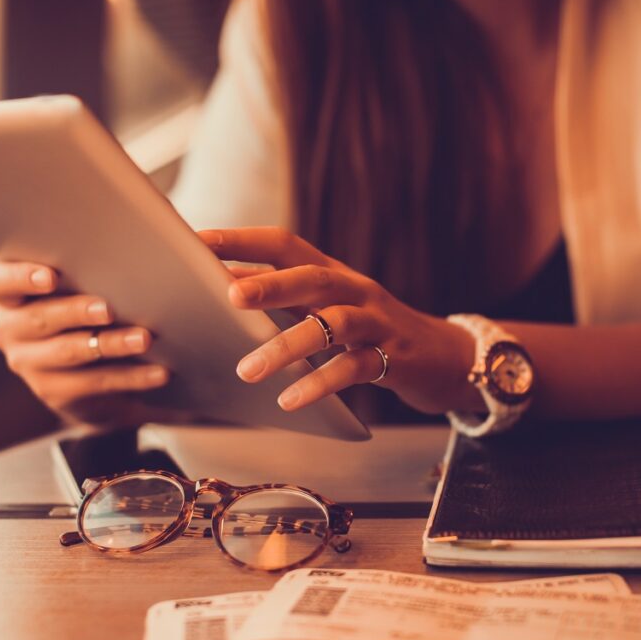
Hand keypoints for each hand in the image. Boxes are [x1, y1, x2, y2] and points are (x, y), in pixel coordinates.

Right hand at [0, 261, 169, 424]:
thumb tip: (179, 228)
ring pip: (69, 353)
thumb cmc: (94, 306)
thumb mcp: (95, 279)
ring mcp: (29, 364)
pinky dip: (130, 377)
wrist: (93, 370)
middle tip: (108, 308)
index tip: (50, 276)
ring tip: (145, 338)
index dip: (19, 278)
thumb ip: (113, 253)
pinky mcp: (54, 393)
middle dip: (75, 312)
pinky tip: (159, 371)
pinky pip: (94, 385)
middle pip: (37, 319)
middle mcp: (10, 328)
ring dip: (110, 344)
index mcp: (12, 292)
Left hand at [200, 227, 480, 414]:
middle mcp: (353, 289)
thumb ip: (285, 299)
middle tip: (228, 295)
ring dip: (288, 345)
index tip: (198, 241)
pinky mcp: (393, 358)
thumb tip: (223, 291)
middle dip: (270, 283)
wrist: (442, 357)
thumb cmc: (369, 331)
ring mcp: (376, 322)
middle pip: (312, 276)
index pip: (284, 244)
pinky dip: (320, 384)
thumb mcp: (327, 308)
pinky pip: (355, 368)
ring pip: (333, 324)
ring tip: (248, 370)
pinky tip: (290, 399)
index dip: (243, 240)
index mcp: (331, 273)